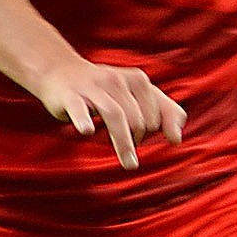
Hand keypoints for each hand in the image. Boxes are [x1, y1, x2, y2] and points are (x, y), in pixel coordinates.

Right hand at [35, 58, 184, 169]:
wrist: (59, 71)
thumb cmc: (105, 89)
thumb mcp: (138, 94)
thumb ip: (165, 112)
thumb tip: (177, 140)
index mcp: (138, 80)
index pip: (157, 114)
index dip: (152, 131)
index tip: (141, 136)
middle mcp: (117, 80)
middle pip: (138, 119)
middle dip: (136, 138)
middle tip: (124, 143)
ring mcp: (92, 88)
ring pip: (115, 116)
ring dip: (124, 143)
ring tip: (130, 165)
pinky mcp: (70, 96)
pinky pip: (79, 109)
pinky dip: (84, 120)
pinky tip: (87, 131)